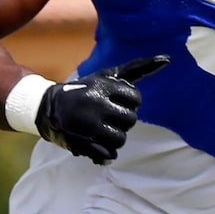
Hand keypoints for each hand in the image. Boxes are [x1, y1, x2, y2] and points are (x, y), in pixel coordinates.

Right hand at [37, 55, 167, 163]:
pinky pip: (108, 155)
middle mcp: (95, 104)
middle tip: (105, 116)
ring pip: (120, 139)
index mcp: (103, 87)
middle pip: (130, 120)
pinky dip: (105, 153)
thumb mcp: (108, 76)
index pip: (136, 99)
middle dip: (121, 120)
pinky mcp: (81, 144)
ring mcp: (88, 125)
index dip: (129, 103)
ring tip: (99, 129)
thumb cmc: (86, 90)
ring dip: (113, 137)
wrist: (47, 108)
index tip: (114, 101)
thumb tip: (167, 58)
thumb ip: (138, 68)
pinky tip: (94, 143)